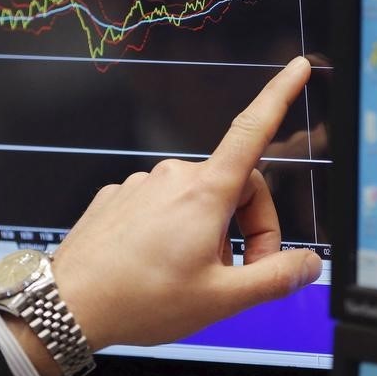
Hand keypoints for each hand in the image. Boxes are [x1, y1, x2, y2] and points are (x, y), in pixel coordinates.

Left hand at [8, 56, 322, 375]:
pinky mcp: (119, 197)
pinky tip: (159, 265)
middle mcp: (173, 176)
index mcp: (205, 192)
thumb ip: (274, 278)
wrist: (68, 307)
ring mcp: (142, 184)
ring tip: (193, 277)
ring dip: (211, 233)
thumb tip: (308, 264)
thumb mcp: (222, 298)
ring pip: (199, 200)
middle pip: (235, 185)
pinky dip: (175, 231)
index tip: (297, 68)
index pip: (253, 130)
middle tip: (240, 273)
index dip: (280, 94)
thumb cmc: (141, 300)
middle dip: (250, 226)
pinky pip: (162, 206)